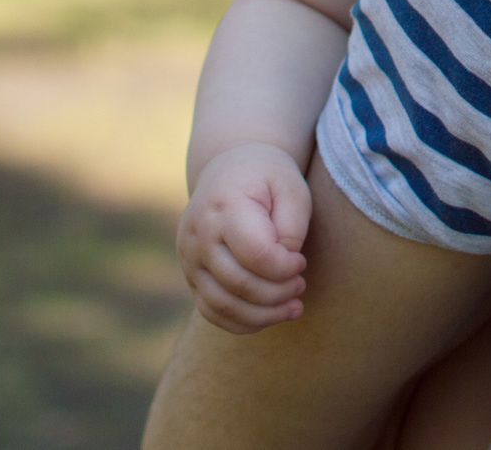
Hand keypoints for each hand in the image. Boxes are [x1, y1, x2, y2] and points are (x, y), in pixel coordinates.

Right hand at [177, 143, 313, 333]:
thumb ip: (291, 228)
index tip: (301, 261)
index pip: (256, 255)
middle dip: (278, 294)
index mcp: (224, 206)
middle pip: (239, 284)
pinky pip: (211, 311)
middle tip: (301, 286)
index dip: (285, 268)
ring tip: (293, 308)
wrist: (229, 168)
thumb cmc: (267, 178)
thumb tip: (284, 270)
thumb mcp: (291, 187)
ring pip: (223, 305)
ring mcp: (189, 257)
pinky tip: (269, 316)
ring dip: (263, 315)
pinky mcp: (190, 274)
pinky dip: (242, 322)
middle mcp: (198, 234)